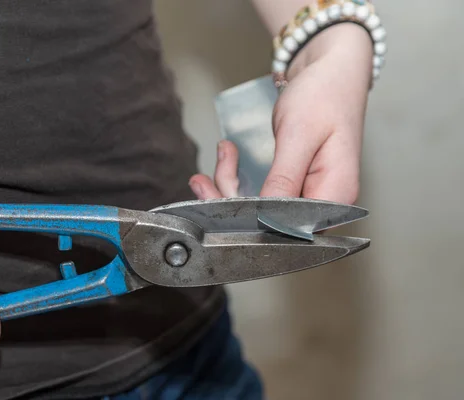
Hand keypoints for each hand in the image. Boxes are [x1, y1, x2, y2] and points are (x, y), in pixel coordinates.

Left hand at [189, 24, 372, 204]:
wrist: (333, 69)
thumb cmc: (326, 94)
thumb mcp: (299, 134)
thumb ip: (284, 178)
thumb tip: (267, 218)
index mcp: (336, 194)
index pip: (288, 227)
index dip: (250, 219)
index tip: (219, 199)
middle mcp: (325, 200)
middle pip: (270, 220)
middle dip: (231, 199)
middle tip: (203, 180)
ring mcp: (310, 192)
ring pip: (260, 207)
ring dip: (231, 184)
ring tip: (221, 156)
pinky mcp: (296, 182)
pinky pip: (263, 191)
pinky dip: (240, 177)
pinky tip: (228, 158)